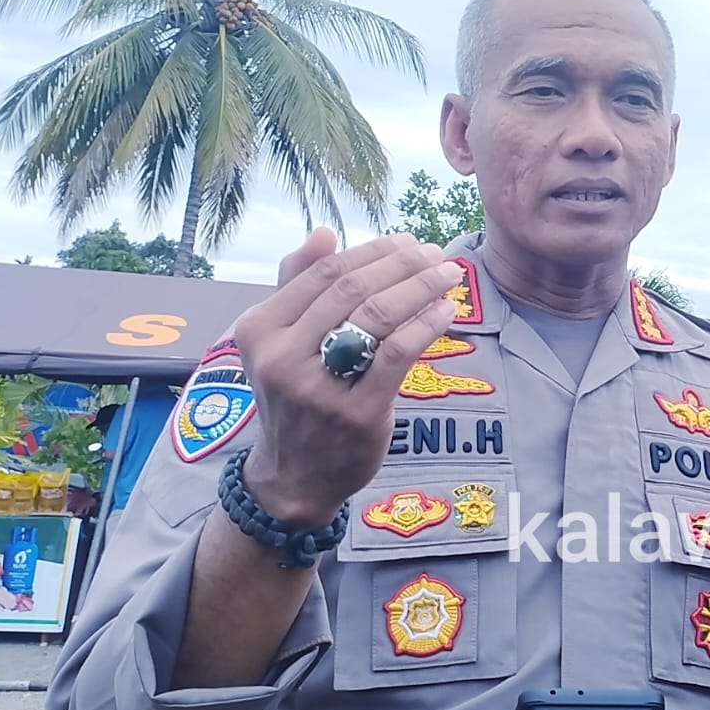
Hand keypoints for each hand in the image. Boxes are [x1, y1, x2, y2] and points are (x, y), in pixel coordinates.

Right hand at [230, 229, 463, 525]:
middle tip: (438, 255)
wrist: (294, 476)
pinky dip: (426, 326)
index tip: (409, 242)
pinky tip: (446, 313)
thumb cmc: (295, 398)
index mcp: (259, 329)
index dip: (373, 251)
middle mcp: (282, 356)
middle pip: (354, 290)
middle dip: (404, 264)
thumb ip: (297, 286)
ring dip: (421, 288)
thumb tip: (323, 233)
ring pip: (377, 316)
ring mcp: (317, 388)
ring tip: (449, 276)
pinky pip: (397, 354)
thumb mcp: (280, 343)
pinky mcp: (355, 413)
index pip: (324, 273)